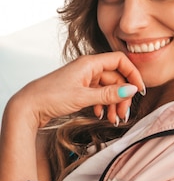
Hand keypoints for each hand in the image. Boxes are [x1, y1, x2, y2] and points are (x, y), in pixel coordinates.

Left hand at [8, 52, 143, 128]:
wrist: (27, 107)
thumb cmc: (50, 97)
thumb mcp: (83, 97)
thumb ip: (109, 94)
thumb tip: (132, 89)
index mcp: (90, 63)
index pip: (120, 61)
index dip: (132, 74)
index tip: (138, 90)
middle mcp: (88, 69)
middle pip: (116, 78)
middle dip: (122, 96)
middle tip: (123, 113)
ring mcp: (84, 79)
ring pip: (108, 89)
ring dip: (114, 103)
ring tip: (113, 118)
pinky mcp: (80, 89)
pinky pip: (99, 95)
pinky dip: (103, 105)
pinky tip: (100, 115)